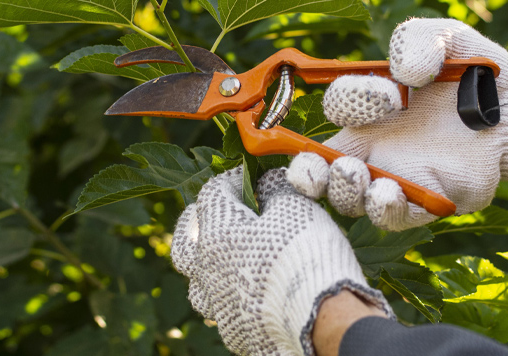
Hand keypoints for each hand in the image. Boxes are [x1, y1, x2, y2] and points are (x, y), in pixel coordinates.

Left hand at [171, 167, 392, 354]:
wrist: (323, 318)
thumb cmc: (305, 253)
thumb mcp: (295, 206)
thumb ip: (276, 188)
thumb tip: (269, 181)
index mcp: (216, 234)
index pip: (212, 194)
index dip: (232, 179)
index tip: (251, 176)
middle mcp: (208, 271)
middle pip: (184, 244)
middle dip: (194, 225)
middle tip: (209, 216)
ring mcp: (219, 306)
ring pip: (198, 284)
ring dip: (207, 268)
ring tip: (224, 260)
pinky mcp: (236, 332)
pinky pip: (224, 312)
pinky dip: (232, 299)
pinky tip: (249, 294)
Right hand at [287, 18, 507, 230]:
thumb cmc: (477, 72)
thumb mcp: (448, 38)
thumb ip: (418, 40)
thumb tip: (404, 72)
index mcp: (369, 108)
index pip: (336, 109)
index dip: (350, 101)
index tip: (389, 95)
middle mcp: (373, 147)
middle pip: (320, 169)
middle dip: (310, 171)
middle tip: (327, 164)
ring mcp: (396, 178)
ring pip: (350, 199)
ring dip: (346, 191)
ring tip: (360, 177)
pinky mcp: (426, 202)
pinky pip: (394, 217)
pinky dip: (385, 209)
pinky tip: (388, 194)